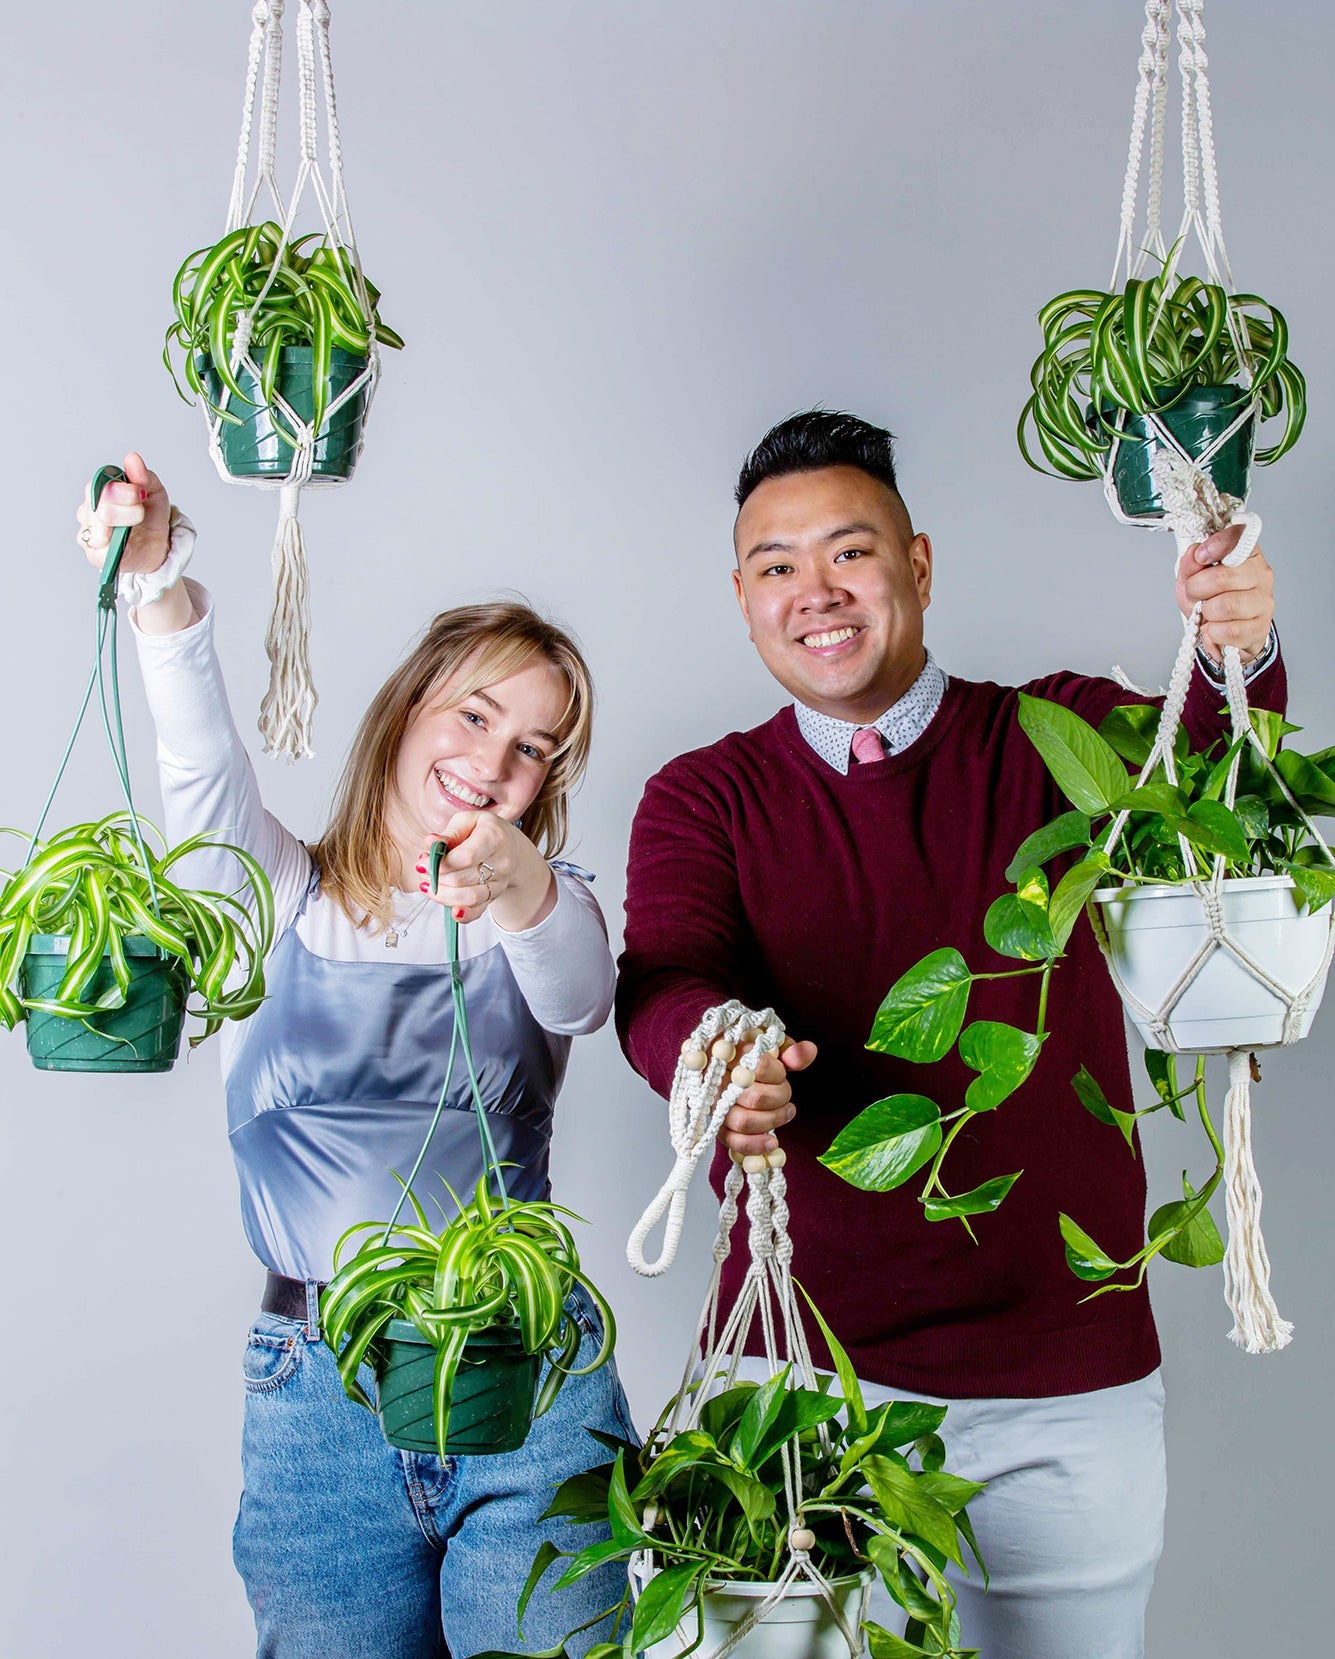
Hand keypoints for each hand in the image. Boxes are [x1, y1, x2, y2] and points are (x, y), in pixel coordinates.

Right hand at [74, 452, 171, 575]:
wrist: (157, 546)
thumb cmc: (150, 516)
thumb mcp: (155, 492)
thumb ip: (144, 476)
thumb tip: (132, 458)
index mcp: (100, 491)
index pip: (100, 486)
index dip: (122, 490)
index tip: (141, 494)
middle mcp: (89, 510)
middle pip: (101, 509)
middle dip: (129, 510)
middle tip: (141, 512)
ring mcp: (89, 532)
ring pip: (99, 529)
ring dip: (124, 528)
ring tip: (136, 528)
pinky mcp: (94, 555)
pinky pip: (98, 551)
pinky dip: (114, 547)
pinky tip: (125, 542)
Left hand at [417, 813, 556, 930]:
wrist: (511, 847)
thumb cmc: (483, 830)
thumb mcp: (467, 821)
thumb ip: (449, 833)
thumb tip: (430, 842)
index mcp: (494, 837)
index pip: (466, 857)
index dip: (441, 863)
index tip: (423, 861)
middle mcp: (502, 862)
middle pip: (462, 879)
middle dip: (436, 877)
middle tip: (421, 869)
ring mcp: (500, 882)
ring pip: (469, 898)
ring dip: (442, 895)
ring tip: (427, 886)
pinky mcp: (495, 896)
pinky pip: (478, 911)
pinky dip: (463, 914)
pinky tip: (452, 911)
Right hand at [719, 1040, 817, 1158]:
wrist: (732, 1068)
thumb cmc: (755, 1057)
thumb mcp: (774, 1047)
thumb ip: (791, 1050)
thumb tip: (809, 1052)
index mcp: (731, 1052)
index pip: (759, 1066)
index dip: (778, 1074)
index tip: (782, 1074)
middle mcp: (718, 1079)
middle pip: (755, 1098)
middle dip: (780, 1099)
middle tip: (787, 1096)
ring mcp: (714, 1103)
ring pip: (743, 1121)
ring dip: (772, 1121)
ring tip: (786, 1112)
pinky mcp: (716, 1123)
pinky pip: (733, 1141)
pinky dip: (755, 1145)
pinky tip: (772, 1141)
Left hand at [1175, 522, 1274, 665]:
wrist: (1222, 631)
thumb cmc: (1210, 599)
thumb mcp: (1192, 578)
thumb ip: (1189, 564)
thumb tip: (1193, 554)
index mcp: (1246, 553)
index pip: (1238, 537)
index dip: (1216, 545)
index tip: (1200, 556)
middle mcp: (1261, 573)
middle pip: (1222, 577)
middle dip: (1197, 588)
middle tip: (1195, 594)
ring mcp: (1264, 600)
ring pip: (1226, 606)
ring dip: (1207, 612)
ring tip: (1207, 613)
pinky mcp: (1261, 626)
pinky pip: (1230, 631)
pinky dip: (1213, 633)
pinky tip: (1215, 628)